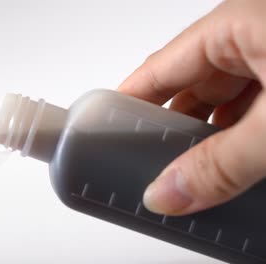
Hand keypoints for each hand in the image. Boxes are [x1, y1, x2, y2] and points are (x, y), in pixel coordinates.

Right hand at [118, 0, 265, 215]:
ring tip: (197, 178)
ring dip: (211, 141)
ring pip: (223, 105)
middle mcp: (250, 38)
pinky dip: (241, 139)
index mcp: (234, 27)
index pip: (157, 70)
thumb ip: (223, 163)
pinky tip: (239, 167)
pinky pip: (251, 111)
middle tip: (152, 171)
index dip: (127, 103)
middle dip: (171, 133)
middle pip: (187, 91)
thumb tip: (169, 194)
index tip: (103, 136)